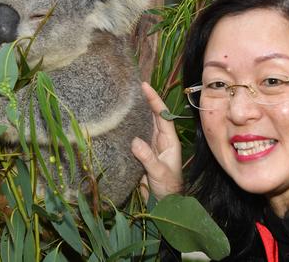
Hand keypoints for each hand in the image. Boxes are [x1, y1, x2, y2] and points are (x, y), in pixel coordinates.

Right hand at [132, 82, 182, 200]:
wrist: (164, 203)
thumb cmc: (167, 188)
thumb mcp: (158, 173)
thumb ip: (147, 158)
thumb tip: (134, 141)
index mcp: (169, 140)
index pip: (162, 115)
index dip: (154, 100)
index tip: (145, 86)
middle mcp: (160, 139)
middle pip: (152, 115)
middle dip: (144, 100)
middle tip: (132, 86)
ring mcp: (150, 145)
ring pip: (143, 123)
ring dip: (136, 111)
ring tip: (124, 98)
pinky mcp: (141, 152)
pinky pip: (134, 135)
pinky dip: (128, 126)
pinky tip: (119, 119)